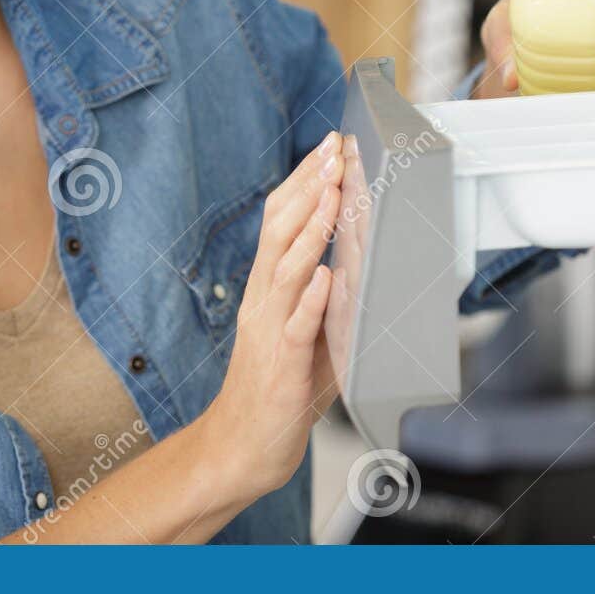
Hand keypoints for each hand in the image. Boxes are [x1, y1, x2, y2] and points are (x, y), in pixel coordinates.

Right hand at [199, 130, 342, 498]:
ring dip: (312, 230)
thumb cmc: (276, 388)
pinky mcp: (281, 365)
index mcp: (265, 287)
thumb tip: (353, 255)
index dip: (301, 181)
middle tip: (332, 152)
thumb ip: (320, 293)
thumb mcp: (300, 328)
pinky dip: (310, 300)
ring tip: (331, 195)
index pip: (278, 221)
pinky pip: (296, 327)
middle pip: (279, 232)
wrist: (241, 445)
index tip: (325, 147)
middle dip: (308, 189)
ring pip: (287, 269)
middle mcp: (261, 300)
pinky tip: (325, 277)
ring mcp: (269, 330)